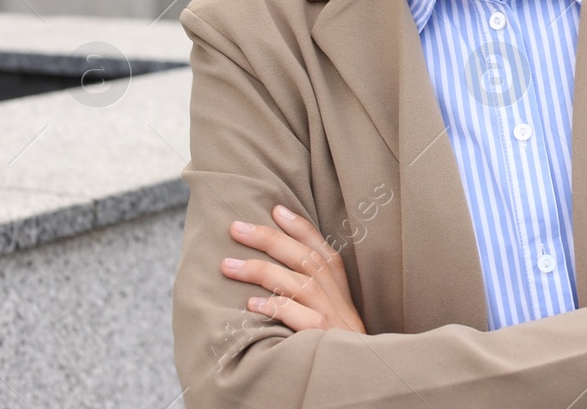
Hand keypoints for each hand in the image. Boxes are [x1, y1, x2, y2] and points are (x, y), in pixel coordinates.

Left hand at [221, 204, 365, 333]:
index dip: (300, 227)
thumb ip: (315, 288)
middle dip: (269, 239)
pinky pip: (297, 318)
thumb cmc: (338, 345)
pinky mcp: (321, 339)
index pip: (321, 248)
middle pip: (304, 259)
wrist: (359, 376)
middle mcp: (336, 299)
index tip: (275, 209)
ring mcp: (330, 318)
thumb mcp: (334, 311)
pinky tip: (250, 303)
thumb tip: (279, 264)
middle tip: (236, 227)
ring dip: (260, 270)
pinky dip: (275, 307)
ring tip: (227, 265)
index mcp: (339, 288)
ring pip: (297, 283)